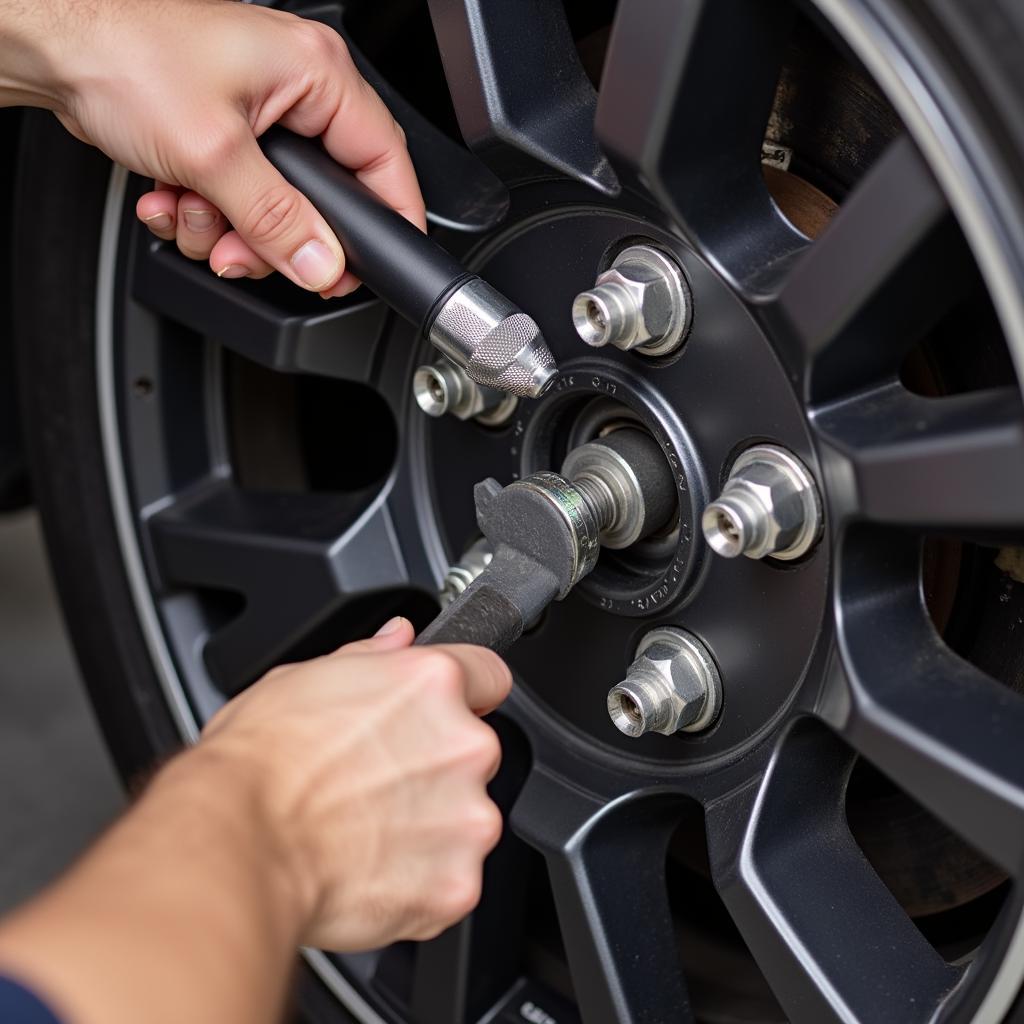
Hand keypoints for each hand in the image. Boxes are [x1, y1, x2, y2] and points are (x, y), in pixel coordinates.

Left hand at [21, 0, 425, 295]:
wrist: (49, 44)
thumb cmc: (123, 55)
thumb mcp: (214, 153)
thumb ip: (277, 220)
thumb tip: (322, 264)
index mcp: (315, 71)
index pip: (384, 160)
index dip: (386, 219)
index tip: (375, 266)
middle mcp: (294, 87)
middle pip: (323, 196)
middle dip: (276, 235)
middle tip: (248, 253)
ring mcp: (259, 111)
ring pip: (276, 207)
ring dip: (229, 228)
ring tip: (190, 212)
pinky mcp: (225, 131)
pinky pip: (239, 198)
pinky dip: (204, 211)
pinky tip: (172, 196)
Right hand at [197, 618, 512, 949]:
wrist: (239, 847)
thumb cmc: (257, 766)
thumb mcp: (301, 677)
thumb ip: (369, 656)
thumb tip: (398, 638)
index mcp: (431, 684)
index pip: (489, 674)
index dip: (468, 690)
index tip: (447, 710)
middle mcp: (463, 745)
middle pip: (472, 751)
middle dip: (435, 766)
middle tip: (375, 781)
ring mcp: (467, 817)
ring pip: (466, 817)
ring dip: (430, 825)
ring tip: (364, 830)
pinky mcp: (458, 882)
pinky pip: (452, 877)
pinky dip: (420, 880)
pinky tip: (369, 869)